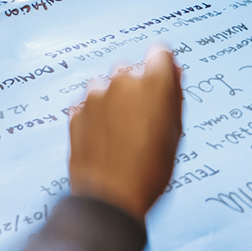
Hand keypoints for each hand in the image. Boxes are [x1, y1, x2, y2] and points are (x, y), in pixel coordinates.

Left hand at [68, 46, 182, 220]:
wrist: (110, 197)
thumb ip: (174, 96)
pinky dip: (95, 114)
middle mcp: (122, 80)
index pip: (160, 53)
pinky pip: (88, 103)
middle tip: (142, 119)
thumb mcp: (175, 133)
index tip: (163, 81)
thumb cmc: (150, 170)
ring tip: (120, 132)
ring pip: (106, 85)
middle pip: (131, 69)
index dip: (162, 68)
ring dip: (112, 99)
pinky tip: (103, 138)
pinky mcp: (75, 109)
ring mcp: (95, 94)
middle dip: (136, 86)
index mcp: (153, 83)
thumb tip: (173, 71)